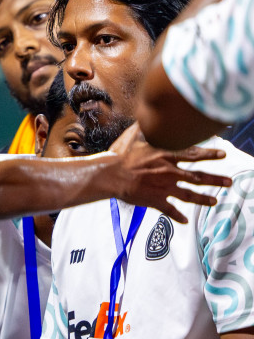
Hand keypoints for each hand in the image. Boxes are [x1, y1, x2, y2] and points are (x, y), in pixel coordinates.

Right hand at [109, 124, 230, 223]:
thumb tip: (147, 118)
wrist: (109, 175)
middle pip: (198, 177)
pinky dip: (177, 216)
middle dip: (215, 179)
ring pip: (189, 195)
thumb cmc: (119, 155)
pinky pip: (169, 209)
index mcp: (167, 156)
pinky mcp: (155, 200)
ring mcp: (164, 187)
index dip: (210, 155)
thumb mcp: (132, 136)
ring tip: (215, 201)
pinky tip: (184, 221)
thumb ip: (144, 128)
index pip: (194, 155)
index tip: (222, 155)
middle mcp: (170, 172)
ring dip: (204, 199)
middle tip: (229, 182)